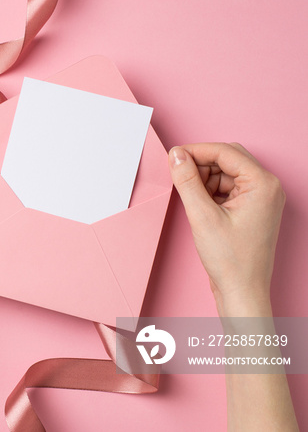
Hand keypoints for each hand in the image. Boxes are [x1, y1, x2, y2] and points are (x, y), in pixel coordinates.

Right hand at [168, 143, 284, 315]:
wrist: (242, 291)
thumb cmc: (231, 260)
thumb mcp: (202, 216)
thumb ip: (187, 181)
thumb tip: (177, 156)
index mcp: (263, 184)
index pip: (226, 152)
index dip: (196, 151)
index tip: (174, 156)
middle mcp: (267, 187)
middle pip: (228, 159)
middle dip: (201, 165)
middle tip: (178, 176)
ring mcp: (261, 199)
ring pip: (226, 173)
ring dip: (204, 179)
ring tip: (190, 198)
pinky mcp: (252, 209)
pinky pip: (228, 188)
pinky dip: (210, 191)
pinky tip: (199, 205)